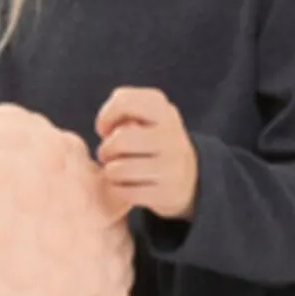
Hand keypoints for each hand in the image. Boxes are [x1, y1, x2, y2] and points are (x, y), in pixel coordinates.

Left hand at [94, 86, 198, 220]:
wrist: (190, 179)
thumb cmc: (154, 143)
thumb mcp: (149, 118)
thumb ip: (125, 109)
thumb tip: (106, 126)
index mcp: (165, 113)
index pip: (126, 102)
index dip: (106, 115)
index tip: (105, 128)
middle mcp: (172, 137)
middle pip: (120, 139)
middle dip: (105, 149)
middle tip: (107, 155)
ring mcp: (172, 167)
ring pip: (119, 169)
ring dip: (109, 172)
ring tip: (115, 171)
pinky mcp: (166, 193)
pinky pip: (124, 192)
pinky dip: (117, 189)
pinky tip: (124, 186)